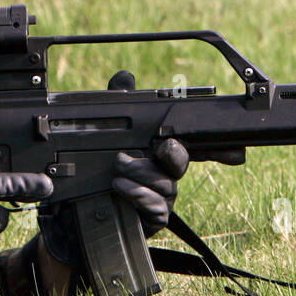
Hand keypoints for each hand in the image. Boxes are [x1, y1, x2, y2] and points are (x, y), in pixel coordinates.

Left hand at [38, 70, 190, 265]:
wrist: (80, 208)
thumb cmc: (99, 170)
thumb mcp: (103, 131)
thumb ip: (116, 103)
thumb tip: (125, 76)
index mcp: (160, 151)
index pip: (193, 145)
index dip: (215, 146)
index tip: (207, 146)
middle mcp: (165, 173)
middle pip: (181, 162)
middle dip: (172, 154)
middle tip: (156, 148)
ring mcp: (162, 197)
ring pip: (166, 184)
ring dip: (142, 175)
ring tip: (117, 172)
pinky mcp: (153, 218)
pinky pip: (157, 208)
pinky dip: (139, 195)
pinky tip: (121, 188)